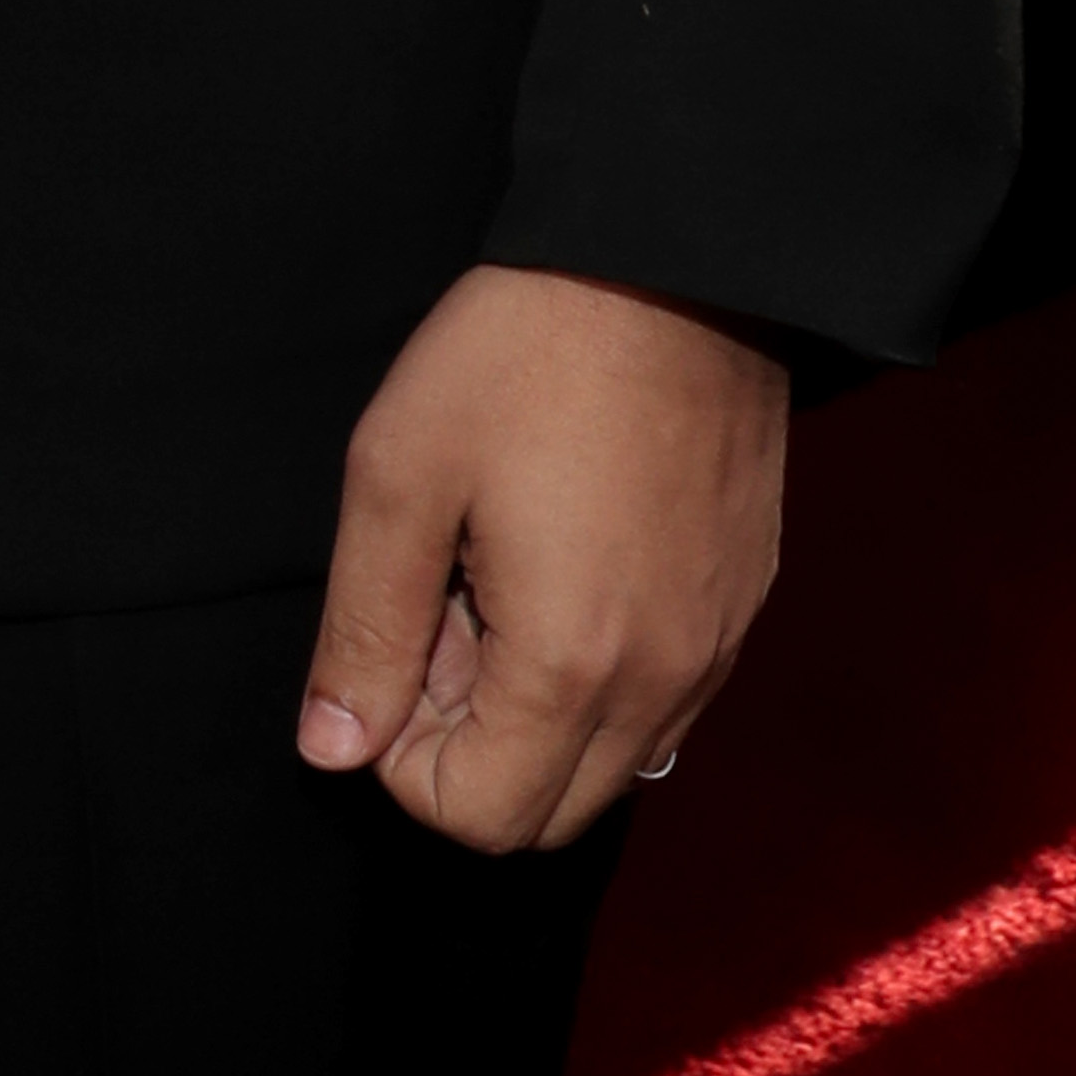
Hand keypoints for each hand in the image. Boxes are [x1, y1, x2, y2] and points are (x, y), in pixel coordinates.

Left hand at [298, 262, 786, 851]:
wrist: (670, 259)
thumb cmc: (519, 356)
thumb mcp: (400, 475)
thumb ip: (364, 629)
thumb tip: (333, 750)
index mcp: (572, 668)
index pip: (476, 817)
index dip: (404, 751)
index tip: (400, 634)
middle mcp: (663, 687)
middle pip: (547, 813)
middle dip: (471, 740)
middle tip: (445, 604)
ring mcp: (716, 651)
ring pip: (611, 764)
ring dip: (536, 710)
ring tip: (500, 572)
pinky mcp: (742, 606)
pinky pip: (662, 704)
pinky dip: (600, 673)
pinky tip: (566, 556)